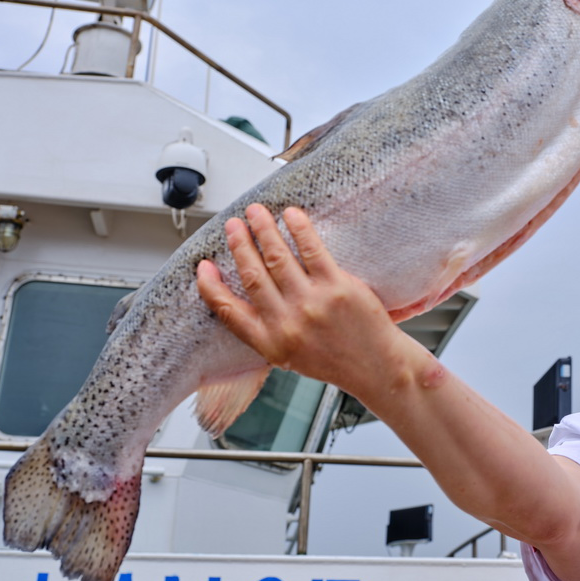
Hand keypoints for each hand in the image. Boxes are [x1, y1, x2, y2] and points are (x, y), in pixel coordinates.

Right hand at [196, 204, 426, 396]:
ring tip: (255, 213)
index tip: (203, 267)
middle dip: (239, 245)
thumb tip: (246, 297)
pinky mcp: (337, 288)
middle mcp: (286, 323)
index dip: (210, 287)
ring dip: (263, 230)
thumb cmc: (335, 359)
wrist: (376, 367)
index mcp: (270, 342)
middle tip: (233, 225)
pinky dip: (299, 230)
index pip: (228, 311)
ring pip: (278, 258)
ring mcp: (311, 304)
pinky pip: (313, 251)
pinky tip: (291, 215)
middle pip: (252, 275)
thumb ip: (267, 329)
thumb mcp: (289, 356)